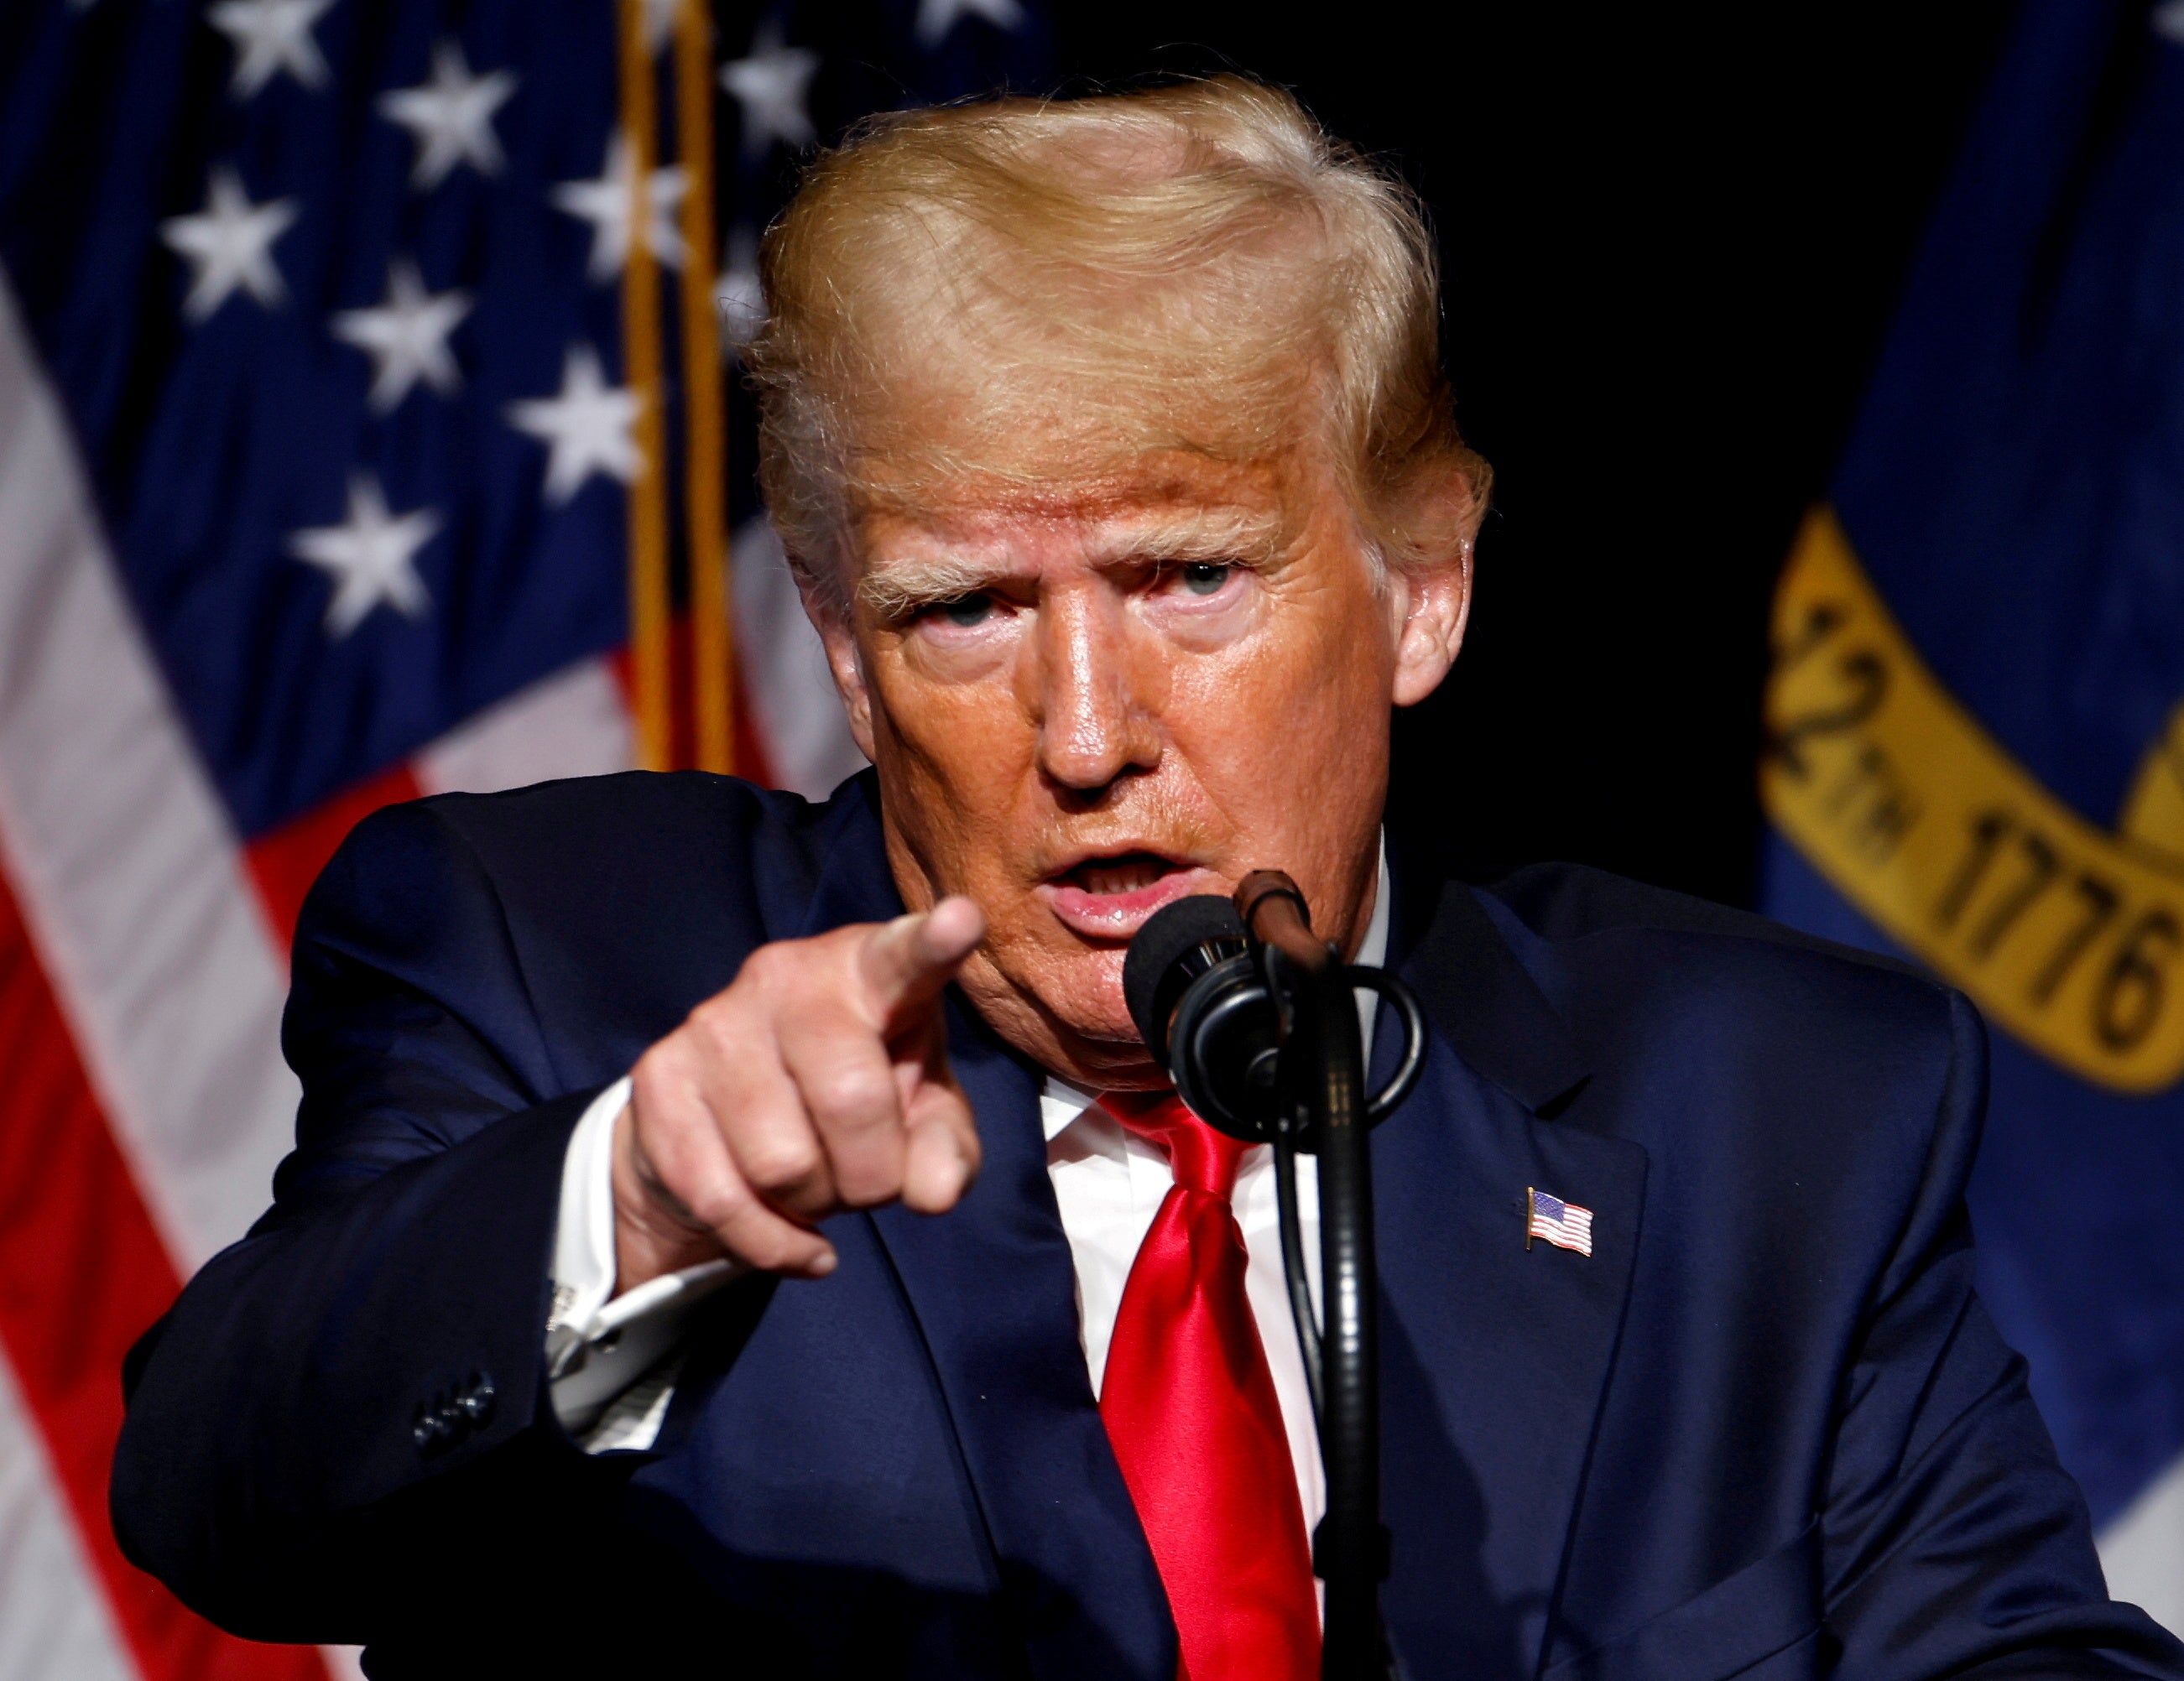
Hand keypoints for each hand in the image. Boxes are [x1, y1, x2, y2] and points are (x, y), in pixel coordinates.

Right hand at [612, 897, 986, 1290]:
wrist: (729, 1116)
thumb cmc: (858, 1096)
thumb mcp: (923, 1116)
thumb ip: (946, 1148)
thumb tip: (933, 1190)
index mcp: (867, 968)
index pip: (903, 955)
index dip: (934, 943)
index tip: (962, 921)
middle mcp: (785, 975)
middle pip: (850, 1100)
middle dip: (875, 1174)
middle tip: (872, 1180)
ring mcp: (714, 1022)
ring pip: (782, 1164)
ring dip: (816, 1205)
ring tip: (818, 1185)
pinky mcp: (659, 1078)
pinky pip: (724, 1199)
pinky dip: (772, 1243)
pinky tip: (796, 1239)